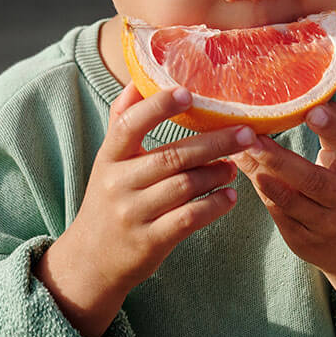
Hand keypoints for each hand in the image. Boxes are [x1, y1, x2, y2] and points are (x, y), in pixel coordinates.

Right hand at [34, 82, 259, 336]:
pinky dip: (214, 206)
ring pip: (184, 186)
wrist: (90, 261)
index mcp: (108, 158)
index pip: (129, 124)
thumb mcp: (108, 160)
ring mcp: (133, 214)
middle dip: (213, 142)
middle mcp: (117, 184)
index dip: (157, 106)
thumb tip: (139, 76)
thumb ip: (122, 119)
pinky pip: (188, 219)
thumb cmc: (109, 199)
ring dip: (216, 173)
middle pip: (171, 156)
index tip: (188, 92)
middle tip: (245, 133)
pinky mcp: (149, 242)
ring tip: (234, 167)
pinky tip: (229, 197)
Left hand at [230, 102, 335, 327]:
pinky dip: (262, 194)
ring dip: (264, 178)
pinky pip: (279, 216)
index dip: (333, 129)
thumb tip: (313, 89)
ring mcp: (326, 225)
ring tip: (242, 154)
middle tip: (252, 137)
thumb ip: (333, 128)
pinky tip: (245, 173)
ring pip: (292, 202)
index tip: (312, 110)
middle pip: (313, 181)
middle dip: (280, 160)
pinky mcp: (305, 242)